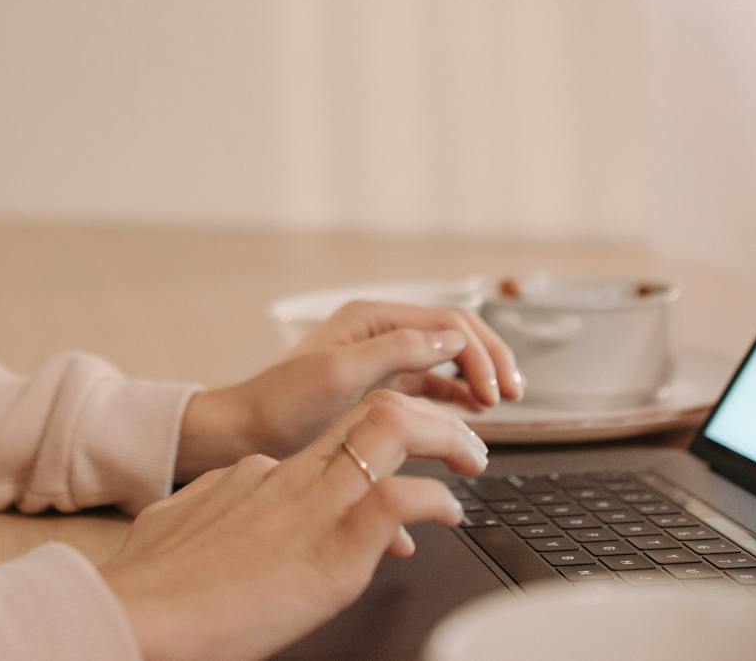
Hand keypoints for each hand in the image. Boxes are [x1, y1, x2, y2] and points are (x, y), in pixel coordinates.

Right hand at [103, 388, 485, 660]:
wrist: (138, 614)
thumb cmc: (150, 588)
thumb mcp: (176, 529)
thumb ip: (212, 511)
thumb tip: (220, 512)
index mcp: (252, 475)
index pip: (329, 442)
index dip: (375, 447)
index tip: (395, 462)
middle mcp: (287, 475)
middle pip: (371, 411)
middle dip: (427, 415)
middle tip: (461, 439)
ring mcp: (311, 505)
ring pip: (395, 430)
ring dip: (446, 437)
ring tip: (472, 459)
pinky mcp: (333, 547)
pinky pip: (401, 498)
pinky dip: (436, 498)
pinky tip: (450, 514)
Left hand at [175, 299, 521, 477]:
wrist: (242, 435)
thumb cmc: (281, 404)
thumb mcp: (339, 373)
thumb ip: (399, 350)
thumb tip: (454, 338)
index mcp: (372, 319)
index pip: (450, 322)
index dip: (482, 353)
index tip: (500, 393)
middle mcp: (379, 335)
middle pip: (454, 338)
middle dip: (488, 363)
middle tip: (513, 397)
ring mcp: (380, 364)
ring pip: (445, 365)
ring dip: (474, 384)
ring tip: (494, 412)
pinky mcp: (377, 393)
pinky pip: (428, 390)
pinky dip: (453, 402)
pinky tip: (467, 422)